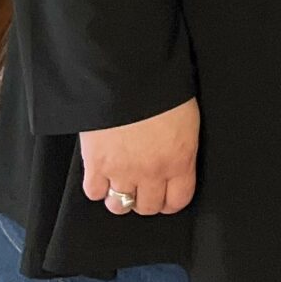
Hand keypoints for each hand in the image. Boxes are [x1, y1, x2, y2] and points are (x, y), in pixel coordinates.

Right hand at [80, 99, 199, 216]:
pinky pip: (94, 192)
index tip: (167, 198)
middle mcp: (152, 172)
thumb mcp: (186, 118)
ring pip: (119, 205)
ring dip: (120, 198)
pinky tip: (101, 175)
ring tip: (120, 185)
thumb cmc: (161, 89)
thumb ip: (181, 146)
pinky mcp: (96, 165)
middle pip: (148, 207)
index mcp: (180, 159)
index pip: (178, 200)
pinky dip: (97, 187)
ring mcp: (122, 171)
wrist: (129, 74)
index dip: (171, 201)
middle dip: (146, 200)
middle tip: (142, 190)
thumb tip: (176, 159)